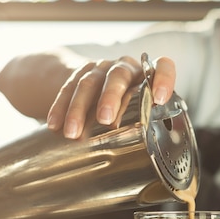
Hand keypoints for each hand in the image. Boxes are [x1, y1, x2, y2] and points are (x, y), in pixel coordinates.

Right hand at [46, 55, 176, 138]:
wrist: (97, 85)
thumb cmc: (128, 105)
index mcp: (147, 74)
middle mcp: (124, 67)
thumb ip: (147, 121)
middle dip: (111, 97)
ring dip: (79, 109)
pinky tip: (55, 126)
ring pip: (88, 83)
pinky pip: (67, 89)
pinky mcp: (79, 74)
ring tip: (74, 134)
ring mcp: (101, 69)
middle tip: (105, 120)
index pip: (162, 66)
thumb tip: (146, 152)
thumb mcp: (143, 110)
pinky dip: (60, 108)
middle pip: (118, 75)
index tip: (160, 99)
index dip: (164, 79)